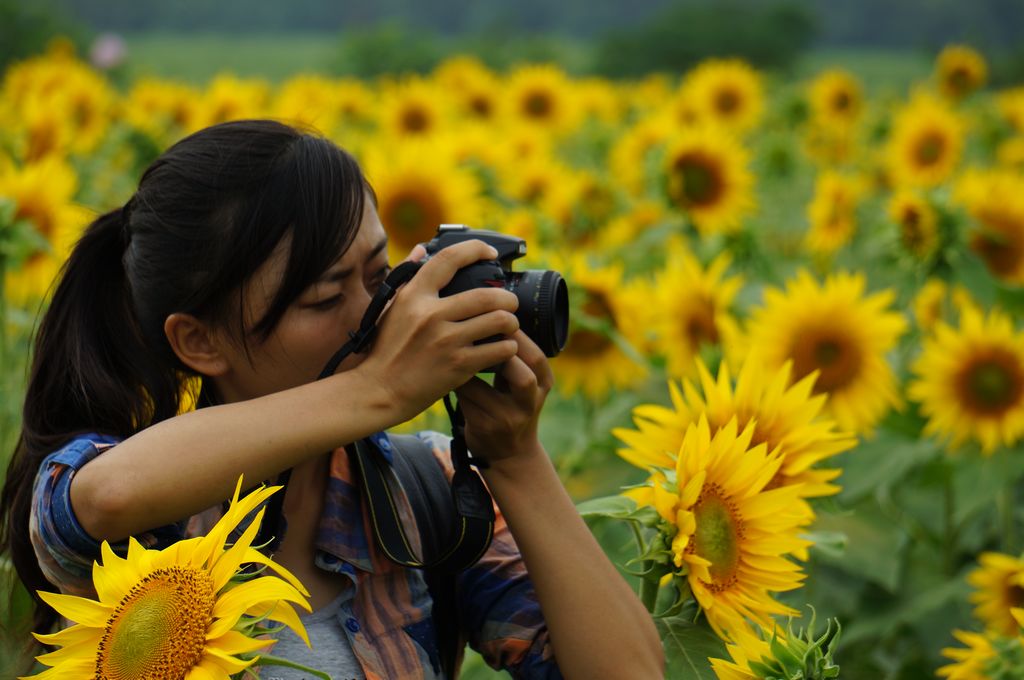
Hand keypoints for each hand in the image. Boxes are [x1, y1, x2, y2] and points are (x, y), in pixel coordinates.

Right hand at [356, 239, 521, 422]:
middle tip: (510, 303)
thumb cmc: (386, 349)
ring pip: (499, 321)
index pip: (448, 259)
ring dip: (511, 322)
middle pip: (487, 295)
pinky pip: (499, 350)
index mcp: (414, 296)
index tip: (489, 253)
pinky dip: (508, 348)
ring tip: (509, 326)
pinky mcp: (458, 365)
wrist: (380, 390)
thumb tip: (421, 250)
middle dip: (507, 298)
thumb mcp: (390, 308)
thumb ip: (407, 277)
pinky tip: (503, 349)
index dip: (475, 249)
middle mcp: (431, 315)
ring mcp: (446, 341)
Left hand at [454, 329, 553, 466]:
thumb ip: (516, 355)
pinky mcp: (485, 427)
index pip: (536, 358)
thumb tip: (492, 312)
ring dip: (468, 365)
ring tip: (456, 347)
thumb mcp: (525, 383)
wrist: (509, 453)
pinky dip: (456, 380)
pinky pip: (466, 397)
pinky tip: (446, 369)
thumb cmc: (512, 405)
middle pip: (524, 375)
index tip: (495, 319)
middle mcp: (530, 403)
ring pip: (484, 386)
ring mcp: (508, 419)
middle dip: (500, 352)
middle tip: (477, 334)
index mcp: (544, 384)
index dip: (517, 338)